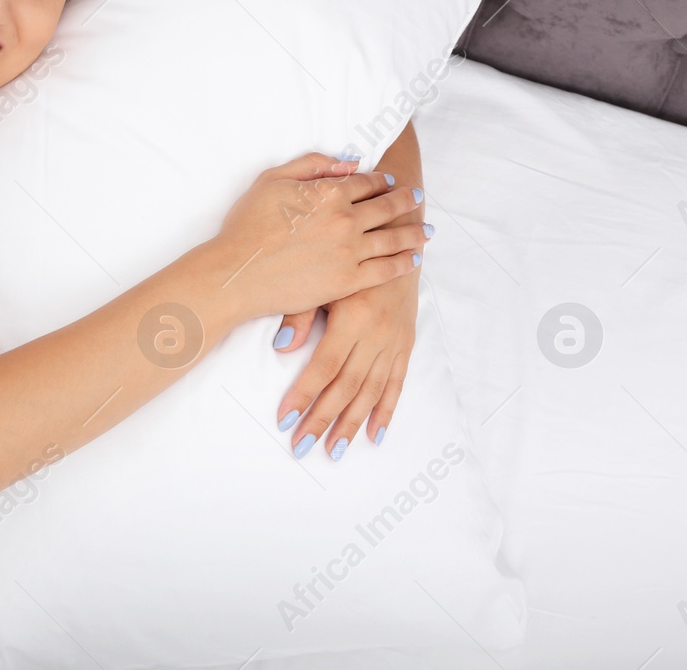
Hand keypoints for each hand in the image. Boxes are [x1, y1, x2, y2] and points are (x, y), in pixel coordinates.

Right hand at [210, 152, 426, 324]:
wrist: (238, 272)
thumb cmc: (247, 226)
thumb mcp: (271, 179)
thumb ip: (312, 165)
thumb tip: (347, 163)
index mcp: (328, 193)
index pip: (364, 182)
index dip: (379, 180)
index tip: (389, 181)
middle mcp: (346, 220)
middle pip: (386, 208)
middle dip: (405, 200)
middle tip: (418, 197)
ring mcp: (350, 252)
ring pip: (392, 239)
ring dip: (413, 232)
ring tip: (427, 230)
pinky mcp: (348, 281)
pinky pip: (384, 270)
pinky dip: (402, 263)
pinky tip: (413, 259)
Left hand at [272, 266, 419, 459]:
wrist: (396, 236)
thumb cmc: (347, 254)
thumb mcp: (323, 279)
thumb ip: (301, 313)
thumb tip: (281, 347)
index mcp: (353, 317)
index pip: (324, 367)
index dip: (304, 395)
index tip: (285, 419)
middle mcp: (376, 333)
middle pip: (347, 387)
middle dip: (323, 419)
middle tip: (302, 446)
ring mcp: (394, 341)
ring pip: (372, 391)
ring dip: (352, 423)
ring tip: (335, 450)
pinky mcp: (406, 343)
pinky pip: (397, 383)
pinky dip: (386, 411)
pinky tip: (376, 434)